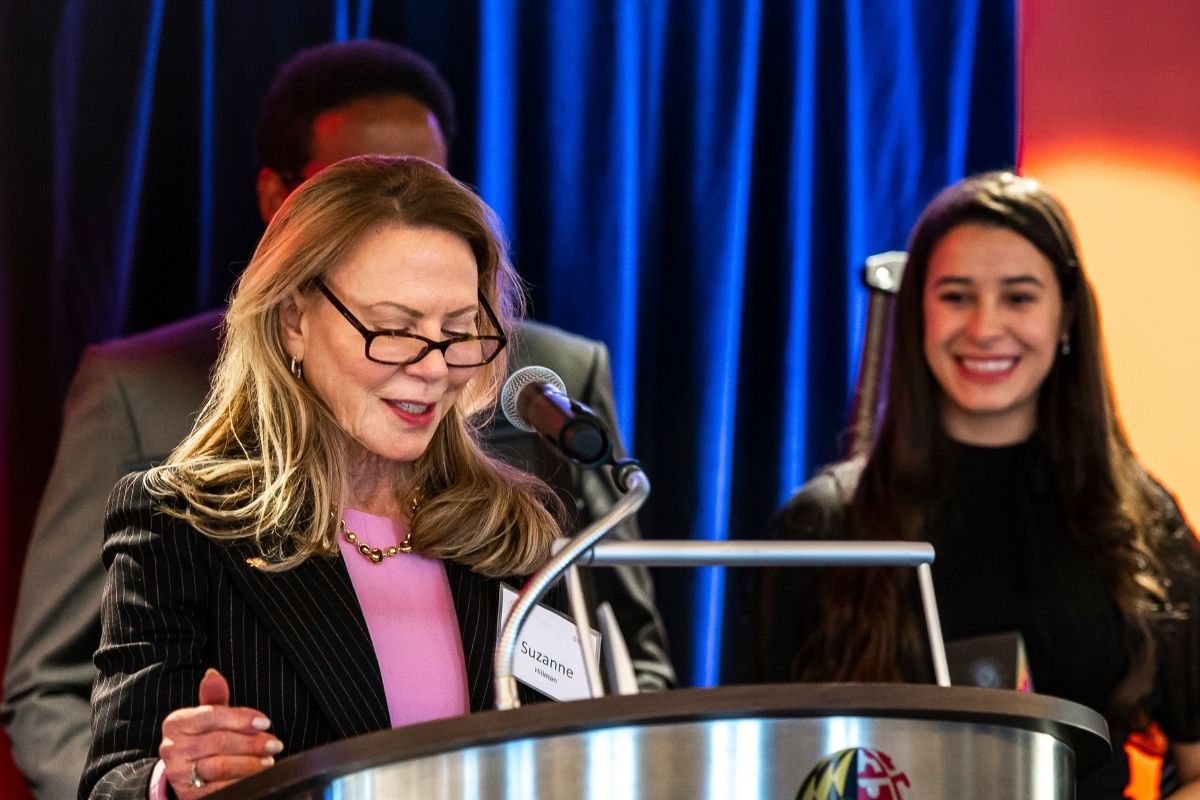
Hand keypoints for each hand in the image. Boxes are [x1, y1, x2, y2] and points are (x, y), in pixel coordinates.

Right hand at [160, 668, 281, 796]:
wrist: (186, 772)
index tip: (265, 722)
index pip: (212, 715)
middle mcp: (172, 747)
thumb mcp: (208, 715)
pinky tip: (257, 777)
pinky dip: (241, 782)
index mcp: (177, 722)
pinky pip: (218, 789)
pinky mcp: (188, 794)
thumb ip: (214, 697)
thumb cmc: (204, 736)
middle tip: (274, 744)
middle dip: (251, 743)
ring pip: (219, 766)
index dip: (241, 719)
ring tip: (268, 760)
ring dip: (249, 764)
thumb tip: (213, 674)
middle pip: (218, 742)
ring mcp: (179, 773)